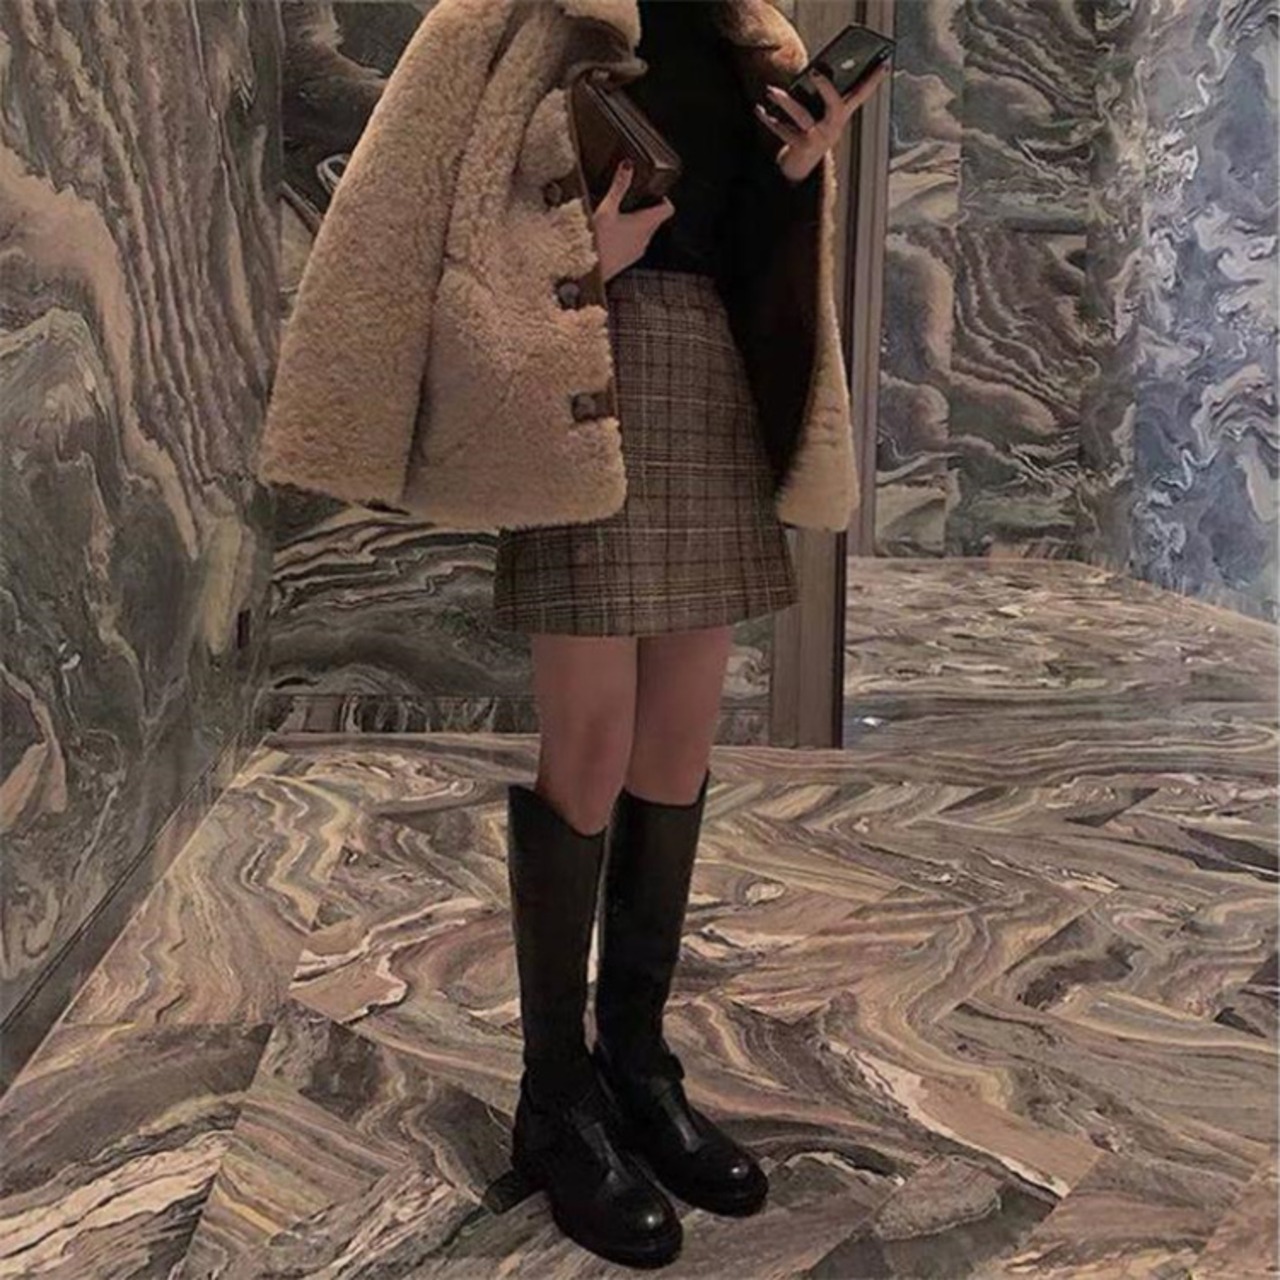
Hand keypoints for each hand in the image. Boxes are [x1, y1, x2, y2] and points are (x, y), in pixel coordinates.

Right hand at [591, 159, 674, 282]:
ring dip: (636, 223)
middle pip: (655, 220)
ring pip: (644, 232)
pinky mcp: (627, 260)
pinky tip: (611, 233)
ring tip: (618, 215)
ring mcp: (637, 252)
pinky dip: (627, 235)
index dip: (663, 198)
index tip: (653, 192)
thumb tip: (627, 166)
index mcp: (645, 224)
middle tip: (630, 200)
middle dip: (645, 208)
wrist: (588, 272)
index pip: (667, 209)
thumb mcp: (607, 208)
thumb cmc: (598, 244)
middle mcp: (646, 239)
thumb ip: (619, 186)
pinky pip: (634, 244)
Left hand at [754, 62, 889, 182]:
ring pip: (803, 118)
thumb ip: (821, 97)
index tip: (884, 63)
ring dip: (786, 102)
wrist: (800, 171)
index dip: (873, 81)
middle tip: (814, 71)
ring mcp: (817, 139)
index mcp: (840, 117)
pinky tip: (759, 110)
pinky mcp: (801, 148)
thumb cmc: (810, 134)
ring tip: (771, 91)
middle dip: (827, 88)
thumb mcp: (820, 116)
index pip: (861, 96)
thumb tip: (817, 72)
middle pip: (836, 106)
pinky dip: (769, 120)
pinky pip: (783, 132)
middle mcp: (832, 128)